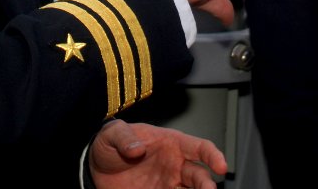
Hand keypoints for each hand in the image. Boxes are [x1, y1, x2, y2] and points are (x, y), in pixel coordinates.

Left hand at [89, 119, 226, 188]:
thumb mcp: (113, 133)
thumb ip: (124, 137)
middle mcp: (175, 166)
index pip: (199, 147)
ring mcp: (168, 185)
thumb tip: (137, 148)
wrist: (96, 167)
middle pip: (199, 177)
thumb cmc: (111, 144)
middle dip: (207, 185)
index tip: (221, 166)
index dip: (212, 155)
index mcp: (171, 143)